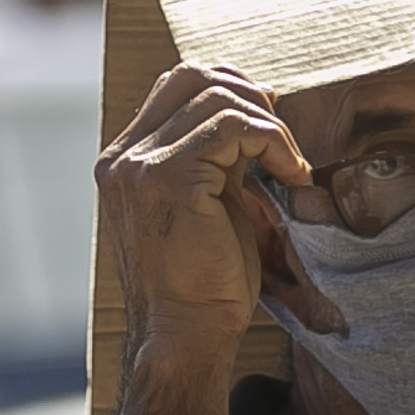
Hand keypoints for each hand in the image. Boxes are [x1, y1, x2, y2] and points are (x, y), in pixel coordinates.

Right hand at [101, 64, 311, 370]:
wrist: (185, 338)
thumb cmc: (203, 288)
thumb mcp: (207, 206)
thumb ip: (216, 160)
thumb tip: (255, 114)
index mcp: (125, 163)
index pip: (175, 88)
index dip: (231, 93)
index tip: (270, 129)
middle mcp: (123, 158)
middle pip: (191, 76)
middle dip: (249, 95)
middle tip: (283, 140)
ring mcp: (139, 166)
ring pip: (215, 94)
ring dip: (268, 124)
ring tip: (291, 166)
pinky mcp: (167, 177)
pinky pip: (232, 125)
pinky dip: (273, 140)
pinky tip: (292, 174)